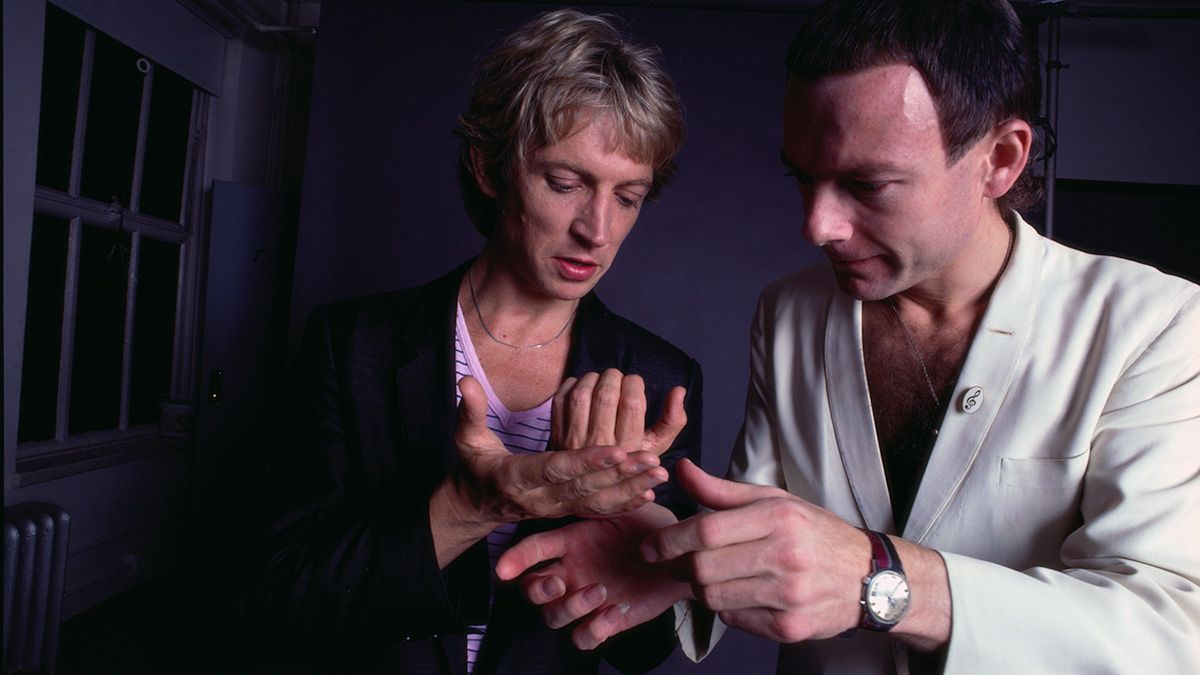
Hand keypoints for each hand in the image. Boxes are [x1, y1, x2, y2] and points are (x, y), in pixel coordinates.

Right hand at [451, 376, 668, 522]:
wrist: (475, 505)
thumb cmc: (472, 467)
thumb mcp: (466, 439)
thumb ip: (470, 411)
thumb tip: (465, 381)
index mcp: (516, 478)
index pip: (556, 468)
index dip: (587, 461)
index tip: (616, 449)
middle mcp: (540, 498)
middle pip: (585, 487)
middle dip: (619, 473)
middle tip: (651, 458)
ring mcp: (555, 508)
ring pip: (596, 500)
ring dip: (629, 487)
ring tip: (659, 471)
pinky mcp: (565, 512)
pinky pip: (597, 510)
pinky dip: (623, 503)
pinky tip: (649, 492)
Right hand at [496, 502, 688, 649]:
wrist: (684, 556)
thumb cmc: (653, 527)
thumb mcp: (627, 509)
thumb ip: (602, 501)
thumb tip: (582, 485)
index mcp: (570, 542)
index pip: (533, 550)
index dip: (515, 560)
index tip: (503, 569)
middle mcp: (573, 572)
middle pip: (532, 590)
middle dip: (537, 589)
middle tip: (558, 583)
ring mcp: (588, 599)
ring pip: (553, 617)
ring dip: (569, 608)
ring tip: (600, 591)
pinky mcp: (607, 622)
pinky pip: (584, 637)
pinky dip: (594, 629)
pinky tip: (616, 612)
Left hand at [552, 368, 686, 456]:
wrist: (593, 487)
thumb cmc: (630, 462)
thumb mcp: (657, 446)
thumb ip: (672, 420)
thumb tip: (679, 390)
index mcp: (628, 447)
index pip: (632, 403)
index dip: (634, 383)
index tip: (635, 382)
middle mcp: (600, 445)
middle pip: (605, 396)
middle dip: (614, 377)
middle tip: (618, 377)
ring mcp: (575, 440)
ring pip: (581, 395)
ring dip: (592, 378)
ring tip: (602, 379)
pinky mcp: (557, 435)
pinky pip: (560, 400)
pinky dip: (571, 384)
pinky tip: (583, 385)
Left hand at [640, 459, 870, 642]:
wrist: (869, 577)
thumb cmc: (815, 534)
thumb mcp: (775, 501)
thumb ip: (722, 491)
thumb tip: (682, 470)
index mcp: (779, 517)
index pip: (707, 530)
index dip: (670, 539)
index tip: (652, 545)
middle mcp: (786, 556)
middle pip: (704, 567)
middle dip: (678, 566)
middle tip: (674, 562)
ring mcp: (789, 595)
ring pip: (713, 597)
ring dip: (699, 588)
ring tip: (707, 576)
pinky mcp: (789, 627)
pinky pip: (734, 620)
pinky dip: (725, 607)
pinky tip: (738, 593)